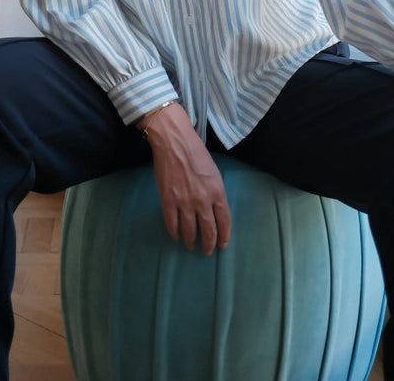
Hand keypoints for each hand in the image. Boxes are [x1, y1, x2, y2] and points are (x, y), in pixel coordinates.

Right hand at [138, 103, 230, 254]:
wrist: (174, 142)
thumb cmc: (196, 152)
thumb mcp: (214, 171)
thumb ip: (215, 191)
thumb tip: (214, 208)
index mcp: (217, 191)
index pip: (224, 221)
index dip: (224, 236)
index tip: (222, 245)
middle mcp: (203, 200)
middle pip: (208, 230)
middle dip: (209, 244)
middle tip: (207, 252)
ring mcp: (185, 202)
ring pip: (190, 231)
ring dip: (191, 241)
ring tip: (191, 245)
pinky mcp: (168, 201)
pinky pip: (172, 224)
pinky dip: (175, 233)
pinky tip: (176, 235)